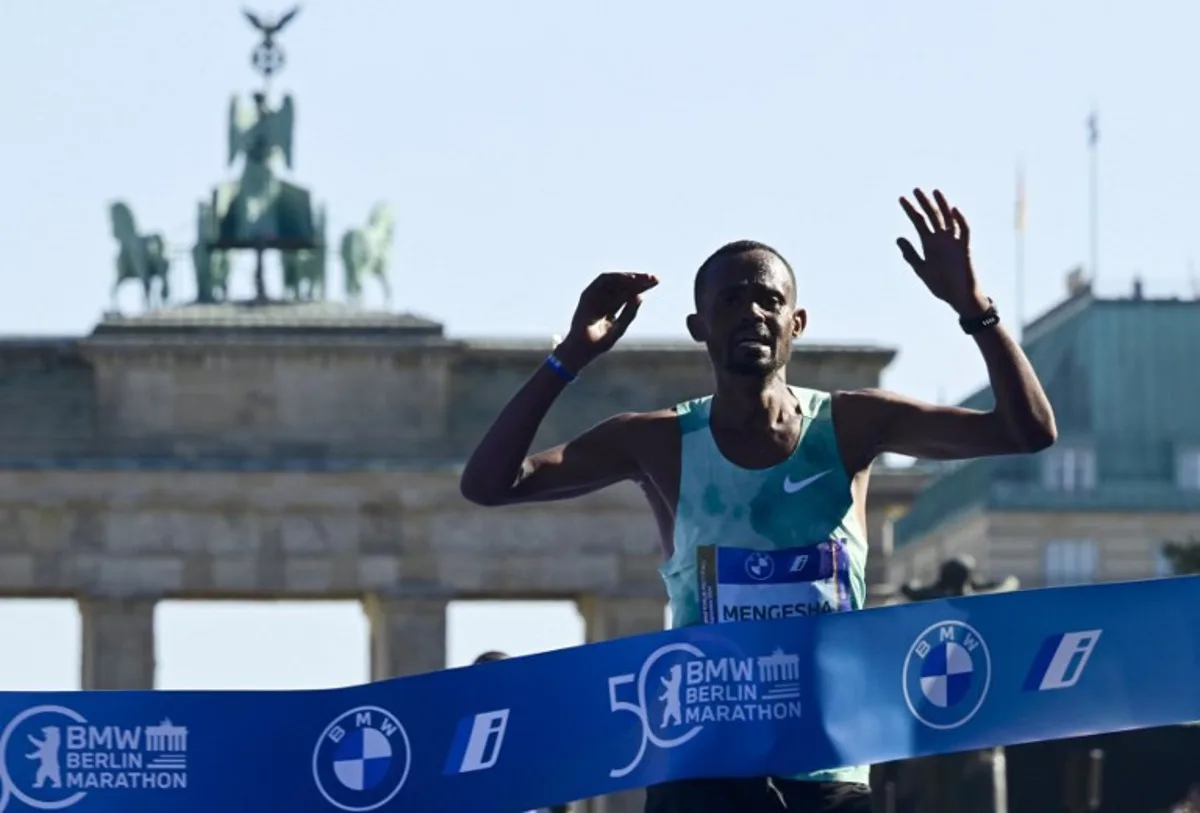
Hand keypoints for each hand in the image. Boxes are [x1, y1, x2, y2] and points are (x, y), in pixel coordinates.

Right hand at [557, 271, 658, 368]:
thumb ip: (629, 312)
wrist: (582, 349)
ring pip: (615, 281)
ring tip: (643, 278)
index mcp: (612, 307)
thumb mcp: (620, 327)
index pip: (629, 293)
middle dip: (639, 280)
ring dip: (629, 277)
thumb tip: (640, 296)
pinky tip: (630, 279)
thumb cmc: (599, 343)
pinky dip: (616, 277)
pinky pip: (603, 280)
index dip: (642, 286)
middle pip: (624, 285)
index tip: (656, 281)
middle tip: (654, 278)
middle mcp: (604, 299)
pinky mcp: (588, 294)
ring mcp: (596, 296)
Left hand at [896, 188, 989, 316]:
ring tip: (934, 192)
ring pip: (949, 219)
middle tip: (915, 189)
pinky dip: (960, 220)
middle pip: (932, 216)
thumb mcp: (921, 269)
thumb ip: (911, 254)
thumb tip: (898, 237)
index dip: (911, 210)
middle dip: (924, 203)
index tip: (901, 198)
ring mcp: (954, 242)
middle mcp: (941, 239)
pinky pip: (965, 232)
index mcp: (930, 244)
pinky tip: (953, 210)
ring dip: (942, 205)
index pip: (919, 222)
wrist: (958, 299)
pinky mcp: (965, 249)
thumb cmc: (942, 285)